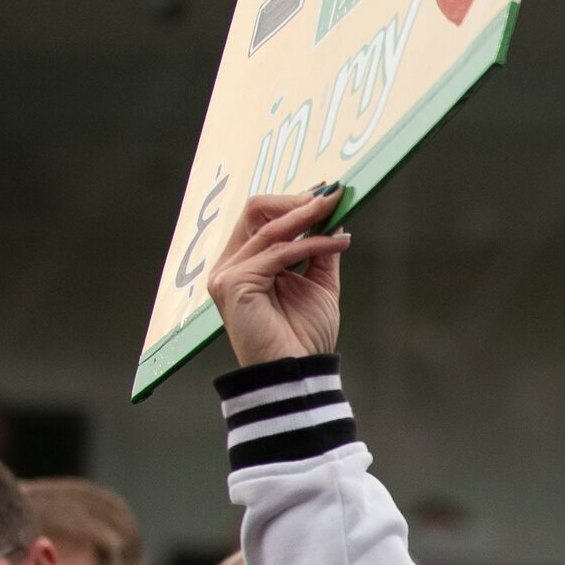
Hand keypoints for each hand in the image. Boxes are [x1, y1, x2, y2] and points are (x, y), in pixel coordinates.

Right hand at [208, 188, 350, 367]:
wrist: (298, 372)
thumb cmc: (303, 336)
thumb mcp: (318, 283)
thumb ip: (319, 250)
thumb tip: (331, 217)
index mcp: (243, 264)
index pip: (260, 217)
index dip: (292, 201)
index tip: (326, 192)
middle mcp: (228, 266)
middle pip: (256, 211)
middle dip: (296, 200)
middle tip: (331, 195)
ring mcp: (227, 274)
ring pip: (270, 228)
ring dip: (308, 216)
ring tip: (337, 208)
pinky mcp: (233, 283)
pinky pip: (278, 252)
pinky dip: (311, 243)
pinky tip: (337, 241)